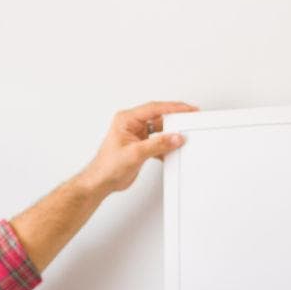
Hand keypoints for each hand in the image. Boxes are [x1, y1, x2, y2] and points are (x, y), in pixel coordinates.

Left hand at [79, 101, 195, 196]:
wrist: (101, 181)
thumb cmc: (108, 166)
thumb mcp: (135, 153)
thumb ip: (158, 144)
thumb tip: (175, 137)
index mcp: (126, 119)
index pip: (154, 108)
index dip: (172, 108)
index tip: (186, 109)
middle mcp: (131, 124)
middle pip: (158, 117)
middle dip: (174, 120)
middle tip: (188, 119)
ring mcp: (136, 134)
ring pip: (159, 130)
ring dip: (170, 134)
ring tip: (182, 136)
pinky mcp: (140, 145)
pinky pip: (157, 141)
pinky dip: (165, 146)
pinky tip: (171, 150)